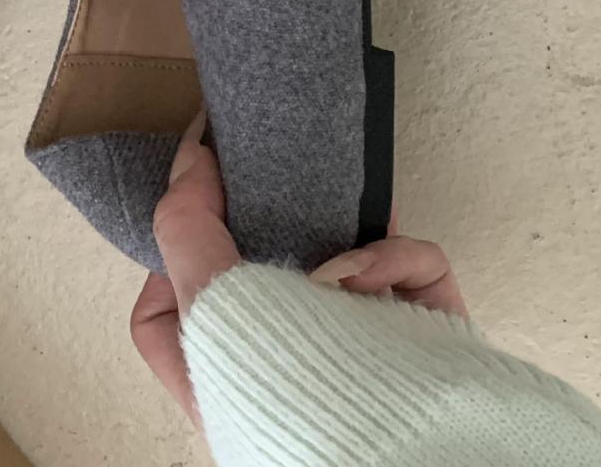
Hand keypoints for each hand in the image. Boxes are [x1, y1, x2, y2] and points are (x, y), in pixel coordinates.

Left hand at [129, 113, 467, 421]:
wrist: (400, 448)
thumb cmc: (292, 399)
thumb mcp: (209, 307)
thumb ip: (185, 230)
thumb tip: (190, 161)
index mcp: (224, 378)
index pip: (175, 315)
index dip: (177, 261)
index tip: (190, 212)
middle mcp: (289, 367)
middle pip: (268, 276)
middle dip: (276, 229)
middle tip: (270, 187)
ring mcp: (362, 351)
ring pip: (350, 263)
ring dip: (345, 232)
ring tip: (332, 215)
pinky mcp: (426, 335)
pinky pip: (414, 273)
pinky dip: (395, 260)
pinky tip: (371, 273)